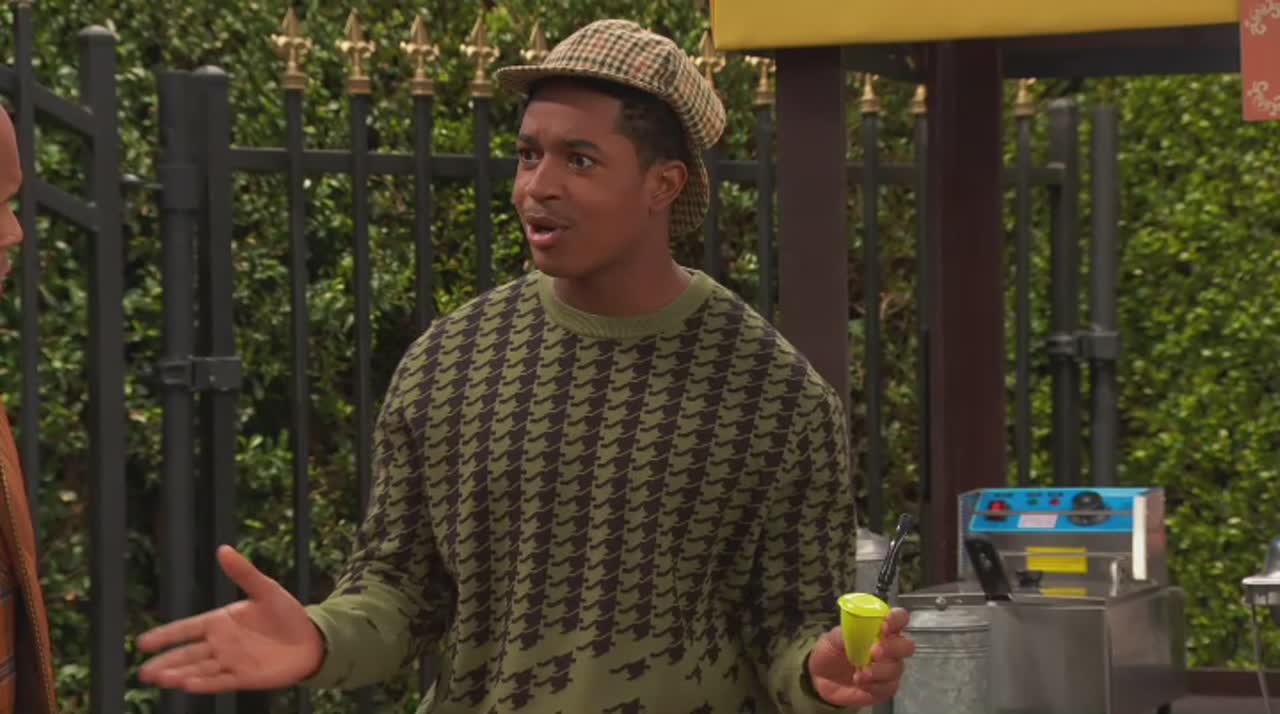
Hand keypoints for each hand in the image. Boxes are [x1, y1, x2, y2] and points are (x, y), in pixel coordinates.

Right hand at [138, 545, 324, 693]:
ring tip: (161, 678)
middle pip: (187, 654)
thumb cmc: (287, 614)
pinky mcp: (244, 677)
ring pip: (199, 670)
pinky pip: (221, 681)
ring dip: (180, 674)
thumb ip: (244, 572)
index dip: (166, 636)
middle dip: (166, 662)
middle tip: (144, 672)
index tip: (143, 643)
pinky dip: (205, 683)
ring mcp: (231, 662)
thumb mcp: (266, 589)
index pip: (187, 629)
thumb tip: (223, 549)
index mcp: (221, 622)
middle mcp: (221, 644)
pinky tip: (188, 685)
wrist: (312, 638)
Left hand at [807, 608, 915, 708]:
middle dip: (892, 648)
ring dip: (880, 670)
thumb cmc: (831, 652)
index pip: (899, 619)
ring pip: (897, 668)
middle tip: (874, 651)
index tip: (885, 625)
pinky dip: (874, 685)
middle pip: (906, 646)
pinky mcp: (885, 688)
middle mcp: (890, 648)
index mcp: (881, 629)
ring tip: (861, 672)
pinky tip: (860, 682)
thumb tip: (857, 627)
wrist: (821, 679)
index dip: (897, 619)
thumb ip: (846, 632)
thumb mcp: (832, 639)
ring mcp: (890, 669)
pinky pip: (888, 687)